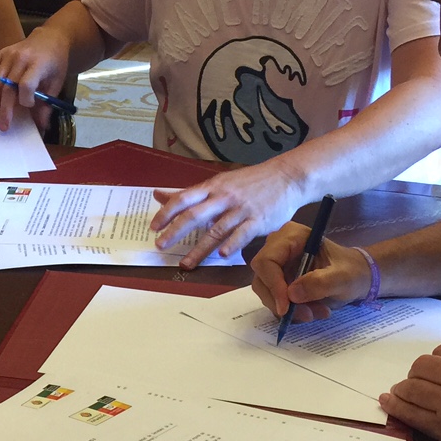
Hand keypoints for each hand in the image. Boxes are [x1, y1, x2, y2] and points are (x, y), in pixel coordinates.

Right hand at [0, 29, 69, 132]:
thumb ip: (47, 103)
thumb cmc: (55, 62)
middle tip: (3, 126)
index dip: (26, 100)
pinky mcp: (1, 52)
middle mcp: (21, 59)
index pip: (26, 85)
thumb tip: (41, 126)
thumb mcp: (57, 82)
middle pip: (8, 86)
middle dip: (5, 109)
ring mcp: (9, 55)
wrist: (50, 37)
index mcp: (38, 65)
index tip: (30, 106)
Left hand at [149, 163, 305, 267]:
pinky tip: (222, 256)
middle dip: (175, 231)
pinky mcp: (258, 221)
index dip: (167, 212)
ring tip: (186, 263)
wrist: (287, 177)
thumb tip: (159, 194)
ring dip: (199, 249)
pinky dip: (231, 245)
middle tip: (160, 245)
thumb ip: (190, 193)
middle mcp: (224, 197)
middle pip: (195, 215)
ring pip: (216, 230)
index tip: (153, 227)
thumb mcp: (219, 182)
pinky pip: (242, 234)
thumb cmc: (250, 182)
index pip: (184, 199)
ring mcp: (241, 210)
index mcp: (213, 187)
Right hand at [250, 225, 372, 322]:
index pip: (266, 261)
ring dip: (289, 308)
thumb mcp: (342, 278)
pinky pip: (274, 299)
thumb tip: (291, 294)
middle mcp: (278, 247)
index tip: (287, 308)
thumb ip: (320, 283)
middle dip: (282, 301)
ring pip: (266, 292)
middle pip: (262, 278)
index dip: (273, 285)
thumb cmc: (352, 271)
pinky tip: (312, 310)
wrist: (358, 277)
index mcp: (292, 236)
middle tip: (308, 315)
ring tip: (317, 312)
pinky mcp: (278, 280)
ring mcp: (277, 264)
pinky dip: (292, 310)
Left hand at [379, 342, 440, 440]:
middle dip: (417, 374)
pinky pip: (409, 413)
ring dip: (402, 390)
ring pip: (410, 387)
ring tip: (399, 394)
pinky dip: (394, 406)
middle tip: (417, 385)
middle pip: (421, 366)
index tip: (434, 371)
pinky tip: (388, 403)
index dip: (436, 362)